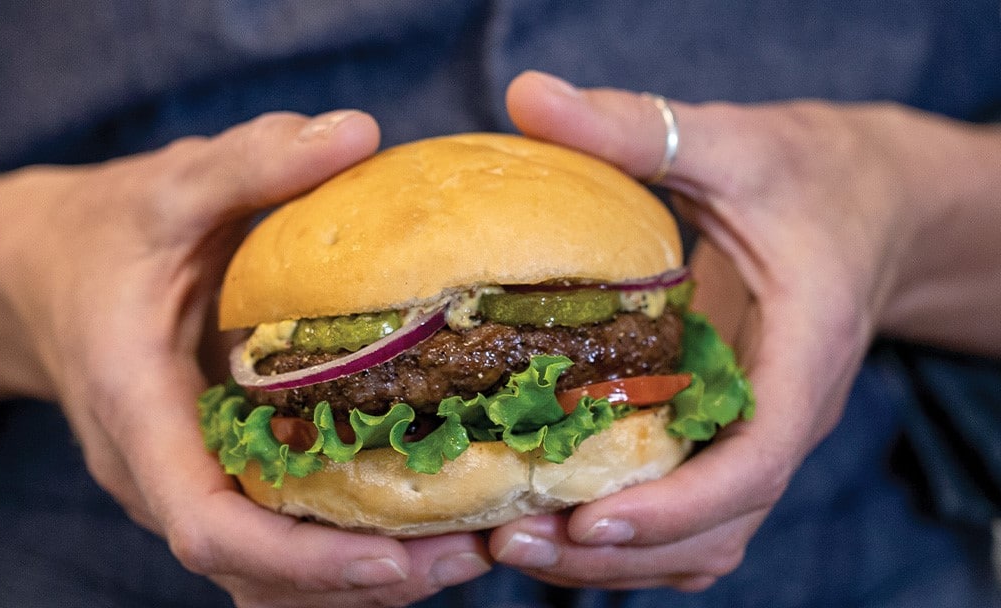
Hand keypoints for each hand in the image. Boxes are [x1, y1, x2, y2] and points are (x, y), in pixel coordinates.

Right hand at [0, 111, 490, 605]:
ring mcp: (192, 484)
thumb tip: (358, 135)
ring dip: (368, 577)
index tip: (394, 561)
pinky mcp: (221, 475)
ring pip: (275, 574)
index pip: (208, 528)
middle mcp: (164, 474)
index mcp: (139, 418)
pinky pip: (283, 536)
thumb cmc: (101, 234)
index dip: (301, 561)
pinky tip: (425, 517)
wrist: (46, 273)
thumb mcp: (168, 186)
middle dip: (363, 581)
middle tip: (472, 552)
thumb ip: (251, 163)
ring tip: (469, 546)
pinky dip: (349, 547)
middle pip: (260, 574)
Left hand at [490, 70, 917, 588]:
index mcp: (804, 355)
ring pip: (699, 537)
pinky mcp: (728, 432)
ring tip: (510, 543)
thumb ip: (637, 124)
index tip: (589, 520)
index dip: (677, 508)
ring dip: (613, 558)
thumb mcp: (731, 140)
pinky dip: (629, 534)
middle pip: (715, 528)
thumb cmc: (813, 174)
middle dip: (616, 552)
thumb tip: (528, 96)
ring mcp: (756, 433)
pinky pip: (689, 512)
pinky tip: (550, 513)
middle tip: (508, 542)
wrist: (874, 203)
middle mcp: (783, 414)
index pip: (756, 463)